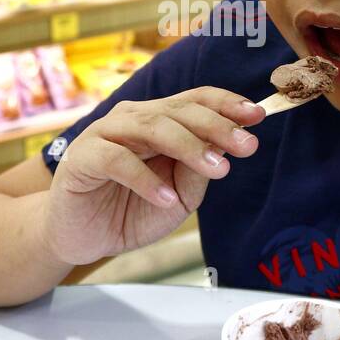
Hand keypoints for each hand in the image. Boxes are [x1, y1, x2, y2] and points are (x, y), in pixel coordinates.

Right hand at [44, 87, 263, 264]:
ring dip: (189, 147)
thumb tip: (225, 148)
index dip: (226, 104)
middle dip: (217, 126)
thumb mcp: (178, 198)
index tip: (258, 116)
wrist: (81, 238)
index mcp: (157, 120)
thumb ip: (197, 173)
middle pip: (179, 111)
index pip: (195, 101)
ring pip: (152, 127)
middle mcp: (132, 119)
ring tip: (218, 170)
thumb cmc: (130, 210)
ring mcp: (105, 134)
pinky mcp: (82, 158)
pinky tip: (165, 198)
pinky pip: (117, 161)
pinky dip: (144, 179)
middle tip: (247, 146)